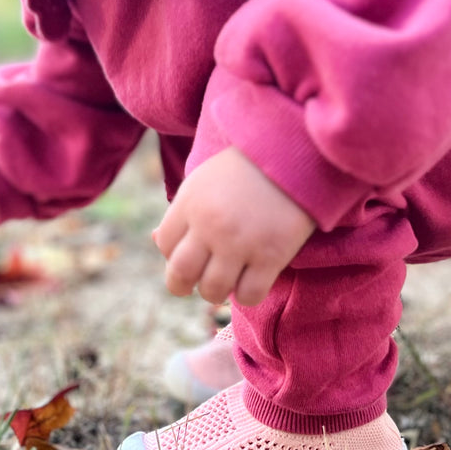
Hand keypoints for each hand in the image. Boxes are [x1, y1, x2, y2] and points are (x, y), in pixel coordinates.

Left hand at [153, 147, 315, 306]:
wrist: (296, 154)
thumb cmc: (247, 169)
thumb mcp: (204, 180)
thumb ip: (183, 212)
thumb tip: (154, 241)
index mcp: (190, 202)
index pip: (164, 244)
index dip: (173, 255)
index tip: (191, 255)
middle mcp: (210, 225)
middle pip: (180, 274)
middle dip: (183, 286)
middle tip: (198, 284)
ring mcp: (239, 242)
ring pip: (212, 291)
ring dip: (217, 292)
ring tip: (229, 279)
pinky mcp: (271, 255)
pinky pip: (249, 295)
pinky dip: (248, 295)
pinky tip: (254, 280)